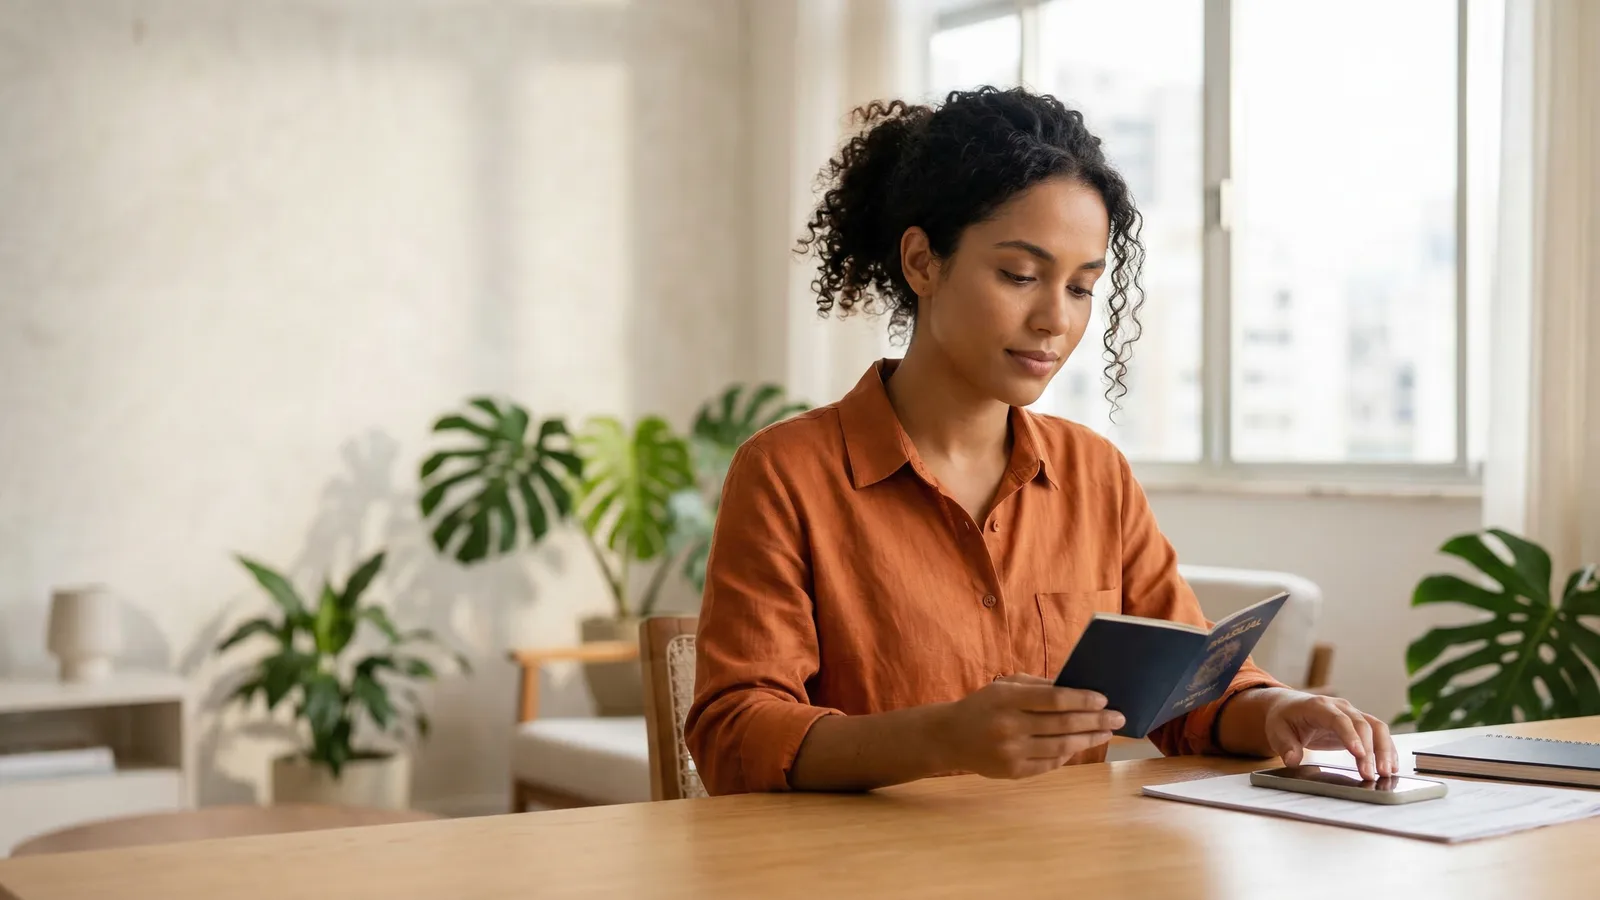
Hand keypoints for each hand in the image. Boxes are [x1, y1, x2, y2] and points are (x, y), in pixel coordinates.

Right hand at [933, 674, 1121, 779]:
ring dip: (1088, 739)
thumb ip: (1039, 686)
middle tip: (1118, 717)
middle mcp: (1009, 726)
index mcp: (1007, 699)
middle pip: (1063, 724)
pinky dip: (1068, 754)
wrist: (950, 737)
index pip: (1054, 699)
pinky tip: (1080, 745)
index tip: (1103, 699)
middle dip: (1096, 720)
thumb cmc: (984, 705)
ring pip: (1061, 746)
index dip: (1083, 700)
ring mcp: (1011, 752)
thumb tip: (1078, 689)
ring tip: (1106, 732)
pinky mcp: (1013, 772)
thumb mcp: (1004, 687)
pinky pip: (1050, 764)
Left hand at [1264, 693, 1397, 780]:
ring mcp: (1352, 714)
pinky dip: (1387, 749)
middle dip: (1370, 750)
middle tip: (1372, 774)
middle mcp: (1340, 707)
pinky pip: (1378, 733)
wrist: (1288, 706)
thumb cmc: (1283, 719)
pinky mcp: (1359, 724)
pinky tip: (1390, 766)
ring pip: (1376, 727)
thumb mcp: (1277, 732)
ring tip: (1386, 773)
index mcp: (1318, 706)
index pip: (1338, 719)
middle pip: (1362, 724)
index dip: (1350, 735)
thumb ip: (1285, 746)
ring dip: (1384, 750)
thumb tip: (1292, 760)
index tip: (1359, 754)